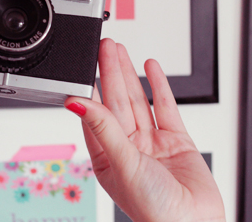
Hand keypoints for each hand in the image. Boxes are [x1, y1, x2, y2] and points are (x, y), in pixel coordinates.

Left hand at [64, 39, 224, 221]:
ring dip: (130, 75)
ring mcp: (153, 144)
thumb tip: (74, 103)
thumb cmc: (154, 210)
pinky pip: (166, 108)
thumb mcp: (121, 162)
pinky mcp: (178, 142)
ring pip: (139, 101)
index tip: (86, 62)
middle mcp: (128, 148)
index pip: (96, 112)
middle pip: (117, 101)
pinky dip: (159, 86)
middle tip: (105, 46)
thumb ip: (102, 128)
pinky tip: (150, 68)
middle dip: (110, 72)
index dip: (91, 85)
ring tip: (121, 51)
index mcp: (107, 157)